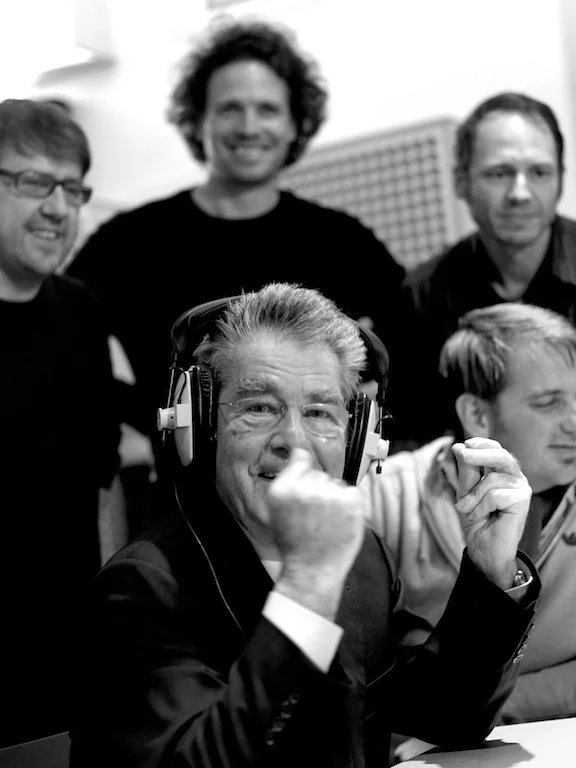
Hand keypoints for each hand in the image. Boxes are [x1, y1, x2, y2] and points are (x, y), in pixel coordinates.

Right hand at [267, 448, 364, 617]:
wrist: (312, 570)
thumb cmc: (295, 543)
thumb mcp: (277, 510)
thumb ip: (288, 481)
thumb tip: (300, 453)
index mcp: (283, 489)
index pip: (301, 459)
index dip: (305, 471)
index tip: (307, 486)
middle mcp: (305, 488)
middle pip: (319, 473)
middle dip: (318, 489)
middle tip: (314, 516)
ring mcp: (329, 494)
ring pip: (336, 484)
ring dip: (334, 498)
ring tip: (326, 522)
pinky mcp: (350, 502)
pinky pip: (352, 492)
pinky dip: (350, 505)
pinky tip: (339, 521)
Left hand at [452, 437, 530, 589]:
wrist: (483, 547)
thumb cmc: (476, 519)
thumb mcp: (466, 490)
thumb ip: (466, 470)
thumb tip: (458, 446)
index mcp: (501, 472)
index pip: (496, 449)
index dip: (482, 444)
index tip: (465, 443)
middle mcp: (514, 477)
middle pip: (501, 456)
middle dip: (480, 454)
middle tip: (464, 453)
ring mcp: (521, 488)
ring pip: (492, 480)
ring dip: (474, 497)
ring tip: (470, 510)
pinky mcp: (523, 500)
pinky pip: (496, 495)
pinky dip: (483, 506)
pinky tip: (484, 516)